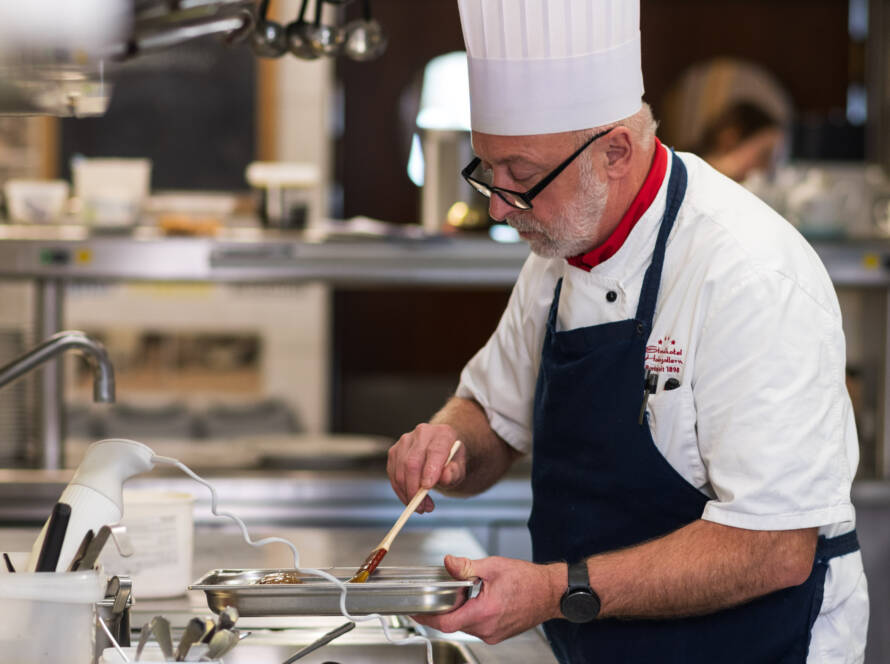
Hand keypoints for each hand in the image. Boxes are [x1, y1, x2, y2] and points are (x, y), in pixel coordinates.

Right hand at [387, 423, 466, 512]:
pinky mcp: (394, 451)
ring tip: (422, 507)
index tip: (428, 488)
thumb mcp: (458, 469)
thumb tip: (445, 477)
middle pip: (412, 462)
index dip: (430, 470)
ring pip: (400, 470)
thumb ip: (454, 473)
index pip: (435, 451)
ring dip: (408, 494)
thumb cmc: (451, 462)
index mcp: (443, 434)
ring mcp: (405, 440)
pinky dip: (400, 491)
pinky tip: (411, 499)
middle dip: (415, 489)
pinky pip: (393, 474)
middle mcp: (422, 433)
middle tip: (423, 508)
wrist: (441, 451)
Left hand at [412, 554, 563, 643]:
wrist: (550, 593)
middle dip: (445, 608)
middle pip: (454, 624)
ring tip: (466, 592)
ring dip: (460, 611)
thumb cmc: (528, 580)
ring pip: (465, 626)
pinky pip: (476, 627)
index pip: (447, 622)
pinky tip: (478, 599)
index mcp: (485, 612)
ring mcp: (493, 634)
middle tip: (442, 592)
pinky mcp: (498, 634)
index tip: (416, 611)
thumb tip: (448, 562)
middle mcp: (488, 628)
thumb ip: (466, 567)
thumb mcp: (493, 566)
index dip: (428, 617)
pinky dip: (471, 614)